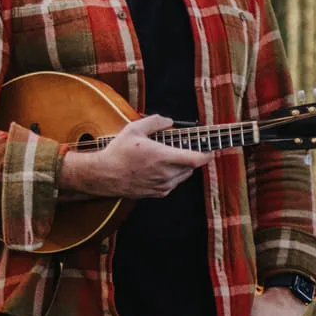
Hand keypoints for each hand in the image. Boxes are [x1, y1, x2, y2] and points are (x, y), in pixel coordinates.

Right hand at [61, 115, 200, 199]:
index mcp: (162, 157)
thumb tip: (170, 121)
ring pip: (184, 176)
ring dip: (182, 166)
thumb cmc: (118, 152)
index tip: (210, 148)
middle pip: (191, 167)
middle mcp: (165, 174)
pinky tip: (160, 167)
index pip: (196, 159)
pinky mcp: (158, 193)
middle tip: (184, 147)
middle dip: (191, 156)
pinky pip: (174, 183)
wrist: (104, 176)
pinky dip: (173, 175)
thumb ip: (155, 122)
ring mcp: (162, 185)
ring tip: (168, 156)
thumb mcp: (134, 129)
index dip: (207, 154)